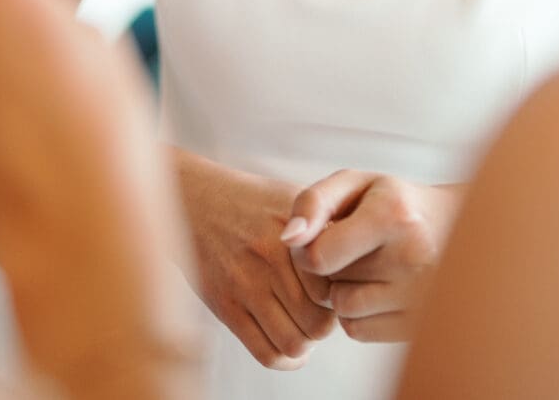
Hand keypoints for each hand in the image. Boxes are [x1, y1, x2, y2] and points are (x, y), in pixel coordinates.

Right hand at [176, 151, 337, 368]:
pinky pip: (265, 352)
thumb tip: (363, 259)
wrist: (195, 201)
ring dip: (305, 343)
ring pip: (294, 343)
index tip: (337, 290)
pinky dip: (284, 359)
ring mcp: (244, 285)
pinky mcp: (224, 307)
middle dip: (326, 324)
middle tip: (320, 312)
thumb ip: (326, 225)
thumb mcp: (293, 198)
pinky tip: (287, 344)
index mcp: (293, 232)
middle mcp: (269, 259)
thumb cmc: (252, 202)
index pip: (336, 287)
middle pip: (320, 321)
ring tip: (302, 327)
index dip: (342, 295)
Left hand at [283, 171, 462, 342]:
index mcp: (393, 215)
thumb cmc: (392, 203)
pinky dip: (358, 314)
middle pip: (329, 284)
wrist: (458, 229)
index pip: (318, 257)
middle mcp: (414, 258)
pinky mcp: (421, 324)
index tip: (321, 236)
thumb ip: (312, 203)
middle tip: (354, 248)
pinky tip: (377, 290)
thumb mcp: (353, 185)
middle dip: (330, 268)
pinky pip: (359, 331)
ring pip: (343, 310)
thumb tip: (288, 238)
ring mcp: (423, 297)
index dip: (307, 249)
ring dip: (343, 292)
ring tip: (368, 268)